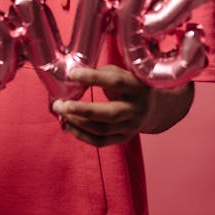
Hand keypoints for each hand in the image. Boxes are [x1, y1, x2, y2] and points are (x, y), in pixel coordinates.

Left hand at [52, 65, 194, 147]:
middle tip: (61, 104)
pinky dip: (82, 135)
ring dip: (77, 122)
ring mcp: (132, 126)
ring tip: (60, 112)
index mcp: (138, 86)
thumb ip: (102, 74)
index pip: (115, 82)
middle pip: (110, 113)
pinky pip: (101, 141)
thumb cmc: (130, 84)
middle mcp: (137, 109)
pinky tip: (69, 125)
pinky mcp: (124, 138)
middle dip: (83, 110)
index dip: (93, 78)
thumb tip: (73, 74)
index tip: (72, 74)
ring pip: (102, 129)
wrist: (154, 106)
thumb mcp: (121, 72)